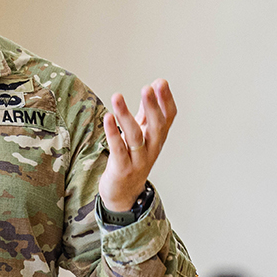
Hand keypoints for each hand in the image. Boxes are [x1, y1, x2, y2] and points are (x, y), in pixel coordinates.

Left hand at [99, 80, 175, 212]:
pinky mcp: (122, 169)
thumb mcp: (143, 134)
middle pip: (156, 126)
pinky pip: (118, 149)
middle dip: (152, 107)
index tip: (160, 82)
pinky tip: (107, 118)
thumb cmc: (133, 159)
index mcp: (157, 138)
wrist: (123, 194)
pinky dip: (113, 133)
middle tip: (147, 88)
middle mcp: (152, 149)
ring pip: (135, 136)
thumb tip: (154, 86)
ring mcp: (138, 160)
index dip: (166, 100)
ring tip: (117, 97)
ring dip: (126, 116)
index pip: (168, 117)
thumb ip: (147, 112)